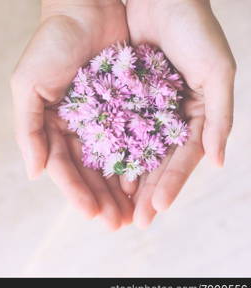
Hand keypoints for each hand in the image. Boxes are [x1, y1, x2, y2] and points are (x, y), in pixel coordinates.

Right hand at [11, 0, 133, 229]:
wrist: (87, 11)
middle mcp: (81, 130)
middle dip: (103, 199)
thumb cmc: (53, 45)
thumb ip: (28, 130)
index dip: (76, 192)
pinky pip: (135, 141)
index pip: (66, 169)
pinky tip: (145, 182)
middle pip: (92, 172)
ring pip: (115, 163)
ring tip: (132, 214)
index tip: (91, 213)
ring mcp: (106, 122)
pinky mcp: (128, 110)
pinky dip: (139, 163)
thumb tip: (35, 173)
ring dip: (122, 190)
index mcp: (56, 128)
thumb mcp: (28, 85)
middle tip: (116, 223)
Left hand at [126, 0, 235, 227]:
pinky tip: (105, 174)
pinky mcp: (122, 100)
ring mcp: (144, 111)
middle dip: (147, 192)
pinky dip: (112, 153)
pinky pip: (116, 131)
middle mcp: (168, 118)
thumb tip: (218, 162)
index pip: (182, 159)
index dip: (172, 184)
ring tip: (118, 207)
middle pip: (157, 163)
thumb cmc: (193, 29)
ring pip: (136, 153)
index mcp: (193, 116)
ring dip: (128, 180)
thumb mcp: (217, 72)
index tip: (158, 209)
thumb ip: (220, 118)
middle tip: (136, 221)